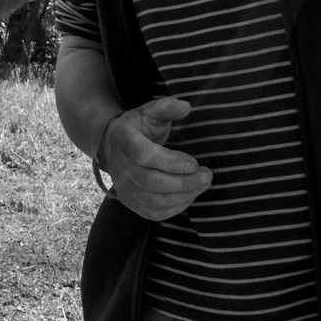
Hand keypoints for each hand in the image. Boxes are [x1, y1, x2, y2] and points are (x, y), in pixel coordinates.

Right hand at [95, 97, 210, 219]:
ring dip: (183, 196)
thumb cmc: (138, 128)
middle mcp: (120, 166)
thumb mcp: (150, 112)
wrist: (114, 146)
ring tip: (203, 184)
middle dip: (184, 182)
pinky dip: (175, 208)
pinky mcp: (130, 202)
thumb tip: (185, 107)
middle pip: (152, 182)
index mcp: (124, 140)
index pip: (145, 156)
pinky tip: (190, 195)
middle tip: (207, 175)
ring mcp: (123, 187)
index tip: (195, 163)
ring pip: (154, 200)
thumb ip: (167, 108)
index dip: (171, 162)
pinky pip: (154, 213)